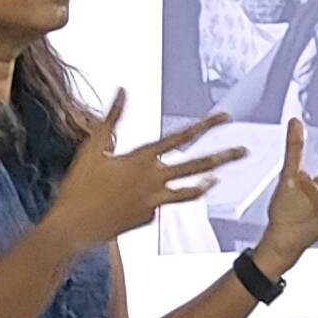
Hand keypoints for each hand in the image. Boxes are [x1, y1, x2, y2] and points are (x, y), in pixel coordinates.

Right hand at [43, 92, 238, 248]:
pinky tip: (139, 198)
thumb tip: (122, 91)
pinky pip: (160, 205)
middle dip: (223, 157)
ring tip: (218, 178)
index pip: (181, 137)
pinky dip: (157, 199)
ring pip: (189, 191)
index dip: (205, 126)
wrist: (74, 226)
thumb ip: (112, 118)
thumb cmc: (80, 186)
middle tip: (244, 150)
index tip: (224, 118)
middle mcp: (154, 180)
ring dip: (206, 184)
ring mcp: (154, 202)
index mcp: (142, 158)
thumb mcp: (93, 146)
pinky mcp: (149, 218)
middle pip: (197, 166)